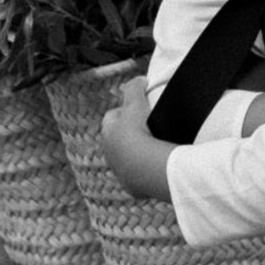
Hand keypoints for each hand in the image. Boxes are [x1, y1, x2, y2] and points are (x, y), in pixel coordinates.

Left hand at [99, 74, 172, 198]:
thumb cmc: (138, 132)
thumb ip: (135, 87)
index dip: (125, 110)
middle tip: (148, 127)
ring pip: (127, 157)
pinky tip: (157, 163)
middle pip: (118, 138)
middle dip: (130, 133)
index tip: (140, 109)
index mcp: (107, 132)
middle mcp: (109, 152)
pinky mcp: (131, 185)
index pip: (112, 117)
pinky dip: (145, 169)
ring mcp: (119, 170)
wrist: (145, 166)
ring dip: (137, 152)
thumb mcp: (136, 103)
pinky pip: (137, 174)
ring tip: (155, 146)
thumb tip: (139, 79)